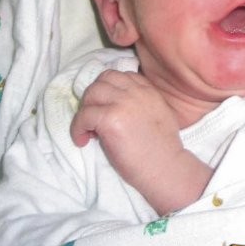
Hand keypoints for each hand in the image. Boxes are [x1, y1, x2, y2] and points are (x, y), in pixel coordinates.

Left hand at [70, 70, 211, 213]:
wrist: (166, 168)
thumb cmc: (163, 150)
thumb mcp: (160, 114)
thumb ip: (143, 103)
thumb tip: (119, 104)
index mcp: (149, 91)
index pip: (121, 76)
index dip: (109, 90)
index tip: (106, 107)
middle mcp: (136, 92)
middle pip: (103, 80)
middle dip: (94, 97)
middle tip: (94, 118)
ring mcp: (123, 103)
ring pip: (91, 93)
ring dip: (85, 110)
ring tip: (88, 129)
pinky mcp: (111, 119)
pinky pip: (84, 115)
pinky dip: (78, 128)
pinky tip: (83, 140)